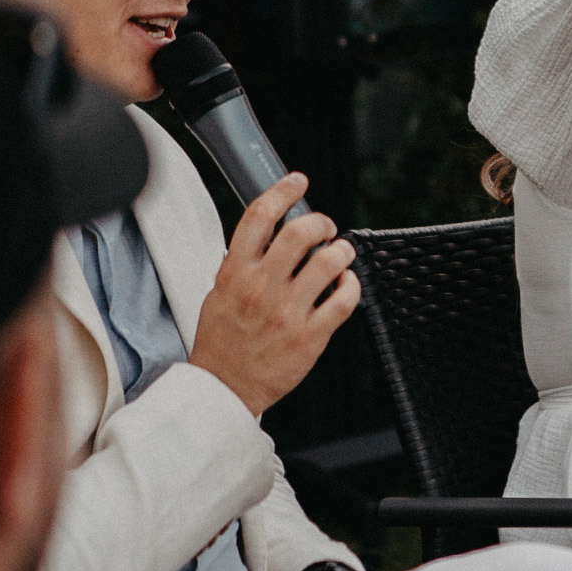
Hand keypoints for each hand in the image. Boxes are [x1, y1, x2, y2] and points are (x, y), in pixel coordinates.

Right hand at [187, 174, 360, 416]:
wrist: (223, 389)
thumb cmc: (223, 340)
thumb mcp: (219, 293)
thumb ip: (243, 263)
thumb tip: (272, 229)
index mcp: (235, 274)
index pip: (259, 218)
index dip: (282, 192)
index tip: (298, 181)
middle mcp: (261, 289)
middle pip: (301, 233)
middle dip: (322, 222)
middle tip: (326, 228)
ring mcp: (286, 313)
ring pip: (329, 262)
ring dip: (342, 251)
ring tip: (341, 255)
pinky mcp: (310, 336)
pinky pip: (344, 300)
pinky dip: (352, 285)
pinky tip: (346, 284)